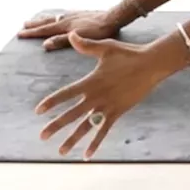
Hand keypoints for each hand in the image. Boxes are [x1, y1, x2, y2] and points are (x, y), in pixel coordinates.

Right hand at [18, 8, 126, 50]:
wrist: (114, 17)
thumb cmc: (99, 31)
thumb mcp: (80, 39)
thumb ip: (62, 41)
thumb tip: (44, 45)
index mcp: (65, 25)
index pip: (44, 30)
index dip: (32, 33)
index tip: (19, 34)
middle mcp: (67, 18)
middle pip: (47, 22)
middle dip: (35, 25)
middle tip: (23, 25)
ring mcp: (74, 15)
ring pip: (55, 17)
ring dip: (44, 19)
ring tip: (36, 19)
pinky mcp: (82, 14)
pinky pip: (64, 14)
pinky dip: (57, 15)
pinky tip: (60, 16)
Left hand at [36, 35, 174, 159]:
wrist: (151, 65)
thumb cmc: (128, 54)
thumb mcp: (105, 48)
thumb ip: (86, 45)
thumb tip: (70, 34)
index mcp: (90, 81)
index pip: (66, 94)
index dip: (51, 102)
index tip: (38, 111)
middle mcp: (96, 96)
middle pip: (71, 114)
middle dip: (56, 125)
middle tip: (42, 136)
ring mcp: (107, 106)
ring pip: (86, 126)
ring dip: (73, 139)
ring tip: (61, 151)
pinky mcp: (118, 112)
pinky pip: (104, 131)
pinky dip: (95, 143)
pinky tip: (87, 154)